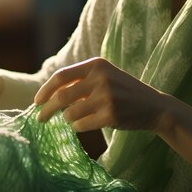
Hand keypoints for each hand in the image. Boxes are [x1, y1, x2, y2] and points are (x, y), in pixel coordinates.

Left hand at [34, 57, 169, 131]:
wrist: (154, 106)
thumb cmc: (123, 93)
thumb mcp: (104, 77)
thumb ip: (80, 81)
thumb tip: (48, 96)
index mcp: (97, 64)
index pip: (61, 76)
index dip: (45, 90)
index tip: (36, 102)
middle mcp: (101, 78)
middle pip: (61, 96)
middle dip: (46, 109)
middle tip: (39, 119)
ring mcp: (107, 97)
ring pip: (70, 113)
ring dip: (66, 119)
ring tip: (73, 119)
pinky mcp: (111, 115)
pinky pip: (81, 124)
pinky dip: (77, 127)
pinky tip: (83, 124)